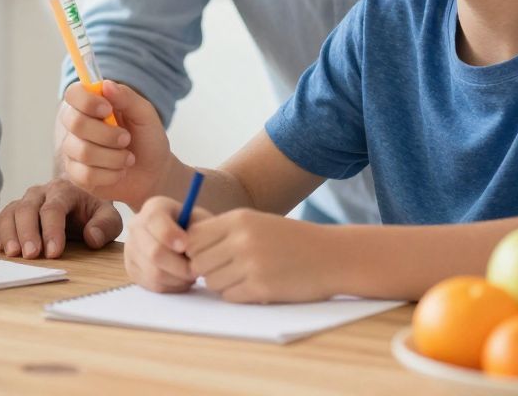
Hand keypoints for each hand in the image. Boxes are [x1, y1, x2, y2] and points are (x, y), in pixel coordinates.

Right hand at [0, 177, 122, 258]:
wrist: (82, 204)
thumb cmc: (94, 213)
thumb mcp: (109, 218)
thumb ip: (105, 226)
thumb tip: (92, 238)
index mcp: (64, 190)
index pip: (54, 208)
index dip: (52, 230)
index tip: (53, 253)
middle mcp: (41, 192)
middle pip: (28, 209)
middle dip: (27, 232)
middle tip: (31, 255)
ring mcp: (25, 201)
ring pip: (11, 212)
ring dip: (9, 233)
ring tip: (13, 253)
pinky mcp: (14, 211)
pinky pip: (0, 218)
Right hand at [57, 79, 174, 208]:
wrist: (153, 173)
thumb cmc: (147, 139)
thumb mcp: (145, 115)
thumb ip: (127, 98)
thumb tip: (106, 85)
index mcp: (91, 104)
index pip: (73, 94)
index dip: (87, 101)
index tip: (107, 109)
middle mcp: (77, 125)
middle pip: (75, 123)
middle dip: (106, 134)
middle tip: (126, 138)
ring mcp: (73, 151)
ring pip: (83, 151)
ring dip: (113, 157)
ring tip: (128, 158)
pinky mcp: (76, 175)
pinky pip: (85, 175)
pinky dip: (110, 174)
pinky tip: (119, 172)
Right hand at [123, 195, 205, 292]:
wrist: (185, 239)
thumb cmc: (196, 228)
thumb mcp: (202, 221)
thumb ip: (199, 230)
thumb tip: (188, 246)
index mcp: (154, 207)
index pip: (154, 220)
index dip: (170, 235)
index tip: (186, 246)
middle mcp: (136, 225)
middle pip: (154, 252)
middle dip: (181, 266)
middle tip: (197, 269)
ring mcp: (131, 248)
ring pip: (154, 273)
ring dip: (178, 279)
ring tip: (191, 274)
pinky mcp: (131, 269)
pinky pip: (152, 285)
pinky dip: (171, 286)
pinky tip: (181, 278)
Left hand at [185, 209, 339, 302]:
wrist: (331, 255)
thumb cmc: (290, 239)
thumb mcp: (256, 223)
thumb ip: (224, 231)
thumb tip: (186, 245)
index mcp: (238, 219)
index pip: (193, 237)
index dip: (194, 250)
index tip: (206, 255)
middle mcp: (241, 240)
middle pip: (197, 261)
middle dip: (205, 269)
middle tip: (224, 270)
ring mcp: (251, 265)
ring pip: (211, 281)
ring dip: (221, 283)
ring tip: (242, 277)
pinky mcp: (261, 288)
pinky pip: (230, 296)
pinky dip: (237, 295)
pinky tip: (254, 287)